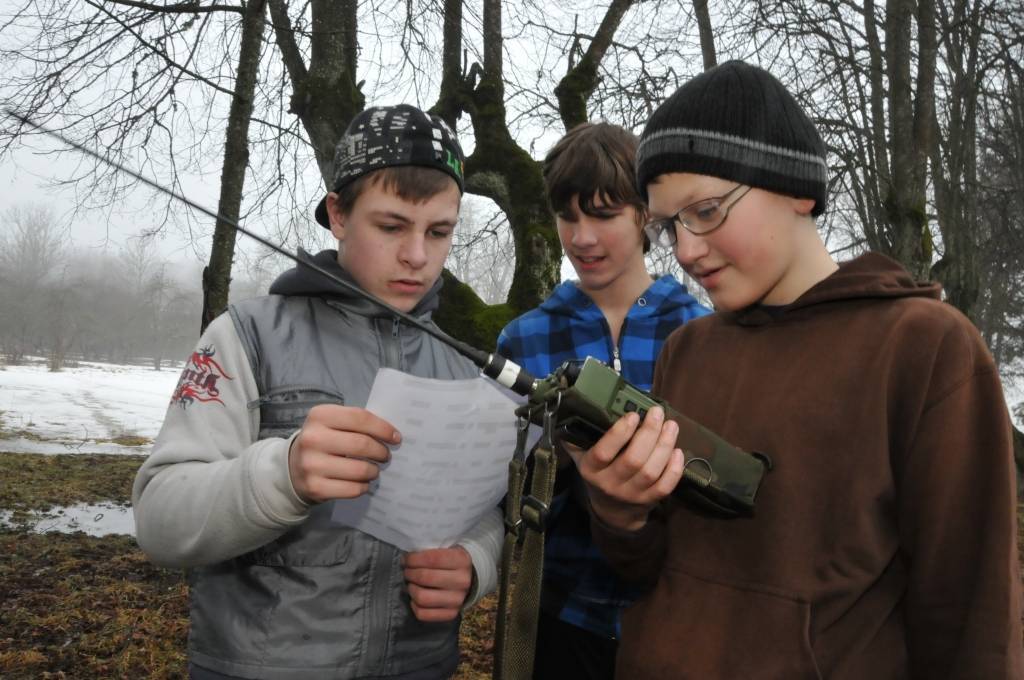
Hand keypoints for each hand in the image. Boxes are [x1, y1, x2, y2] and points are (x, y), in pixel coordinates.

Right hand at [288, 404, 398, 502]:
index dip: (383, 428)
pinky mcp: (315, 487)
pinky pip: (352, 489)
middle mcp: (312, 438)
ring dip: (373, 471)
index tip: (395, 437)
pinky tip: (362, 482)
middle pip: (361, 444)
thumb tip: (391, 435)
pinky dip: (363, 486)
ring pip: (360, 469)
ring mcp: (311, 465)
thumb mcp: (332, 424)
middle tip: (385, 455)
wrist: (292, 469)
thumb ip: (357, 424)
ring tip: (373, 470)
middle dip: (381, 451)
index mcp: (319, 416)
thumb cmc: (323, 442)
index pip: (360, 418)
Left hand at [403, 546, 472, 621]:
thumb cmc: (451, 562)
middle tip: (407, 570)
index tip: (406, 559)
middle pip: (425, 578)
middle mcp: (462, 581)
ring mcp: (457, 600)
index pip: (431, 559)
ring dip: (411, 589)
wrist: (470, 579)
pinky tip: (415, 598)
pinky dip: (414, 605)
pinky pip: (423, 614)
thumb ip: (429, 552)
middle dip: (410, 573)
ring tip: (411, 583)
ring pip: (422, 598)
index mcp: (461, 560)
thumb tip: (406, 559)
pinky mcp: (451, 614)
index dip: (413, 559)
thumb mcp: (447, 550)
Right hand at [565, 406, 683, 530]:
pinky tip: (678, 451)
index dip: (619, 433)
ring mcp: (632, 495)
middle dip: (648, 433)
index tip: (633, 414)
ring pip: (651, 471)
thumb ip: (577, 437)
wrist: (612, 511)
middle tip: (657, 413)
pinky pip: (665, 486)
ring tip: (671, 426)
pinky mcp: (649, 501)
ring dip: (664, 446)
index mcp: (591, 470)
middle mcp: (610, 484)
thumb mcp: (582, 457)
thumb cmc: (598, 473)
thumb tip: (574, 408)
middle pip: (633, 460)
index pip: (603, 452)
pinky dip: (674, 469)